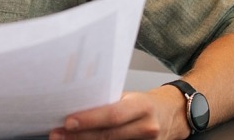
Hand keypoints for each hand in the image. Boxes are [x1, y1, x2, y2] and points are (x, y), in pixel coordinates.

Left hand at [50, 88, 187, 139]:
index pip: (113, 114)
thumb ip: (109, 103)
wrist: (175, 114)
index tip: (68, 121)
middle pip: (108, 135)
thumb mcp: (131, 97)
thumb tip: (77, 106)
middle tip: (58, 134)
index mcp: (142, 106)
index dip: (89, 119)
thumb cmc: (148, 104)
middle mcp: (146, 127)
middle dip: (80, 136)